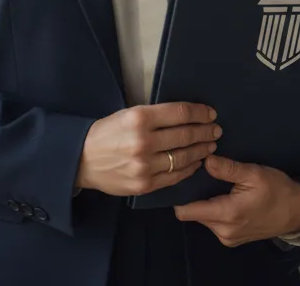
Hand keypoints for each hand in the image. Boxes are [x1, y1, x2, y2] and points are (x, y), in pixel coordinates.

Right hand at [75, 102, 221, 196]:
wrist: (83, 159)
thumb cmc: (107, 132)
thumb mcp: (128, 114)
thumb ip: (154, 116)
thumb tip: (185, 116)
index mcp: (139, 117)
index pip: (180, 114)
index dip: (200, 113)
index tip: (211, 114)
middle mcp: (143, 141)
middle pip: (185, 135)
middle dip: (205, 132)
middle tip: (216, 130)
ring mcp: (145, 165)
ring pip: (183, 157)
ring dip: (201, 150)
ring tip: (210, 145)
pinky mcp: (144, 185)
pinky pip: (174, 177)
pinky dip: (189, 168)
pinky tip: (196, 162)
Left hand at [174, 155, 299, 246]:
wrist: (297, 213)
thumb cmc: (277, 190)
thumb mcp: (254, 173)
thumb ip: (228, 168)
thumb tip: (204, 160)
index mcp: (227, 215)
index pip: (186, 211)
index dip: (180, 193)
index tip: (180, 175)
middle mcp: (223, 231)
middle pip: (192, 213)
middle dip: (192, 194)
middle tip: (195, 171)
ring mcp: (227, 237)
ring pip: (202, 217)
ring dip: (203, 201)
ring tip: (208, 180)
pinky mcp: (232, 238)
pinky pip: (213, 222)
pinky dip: (212, 208)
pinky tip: (220, 192)